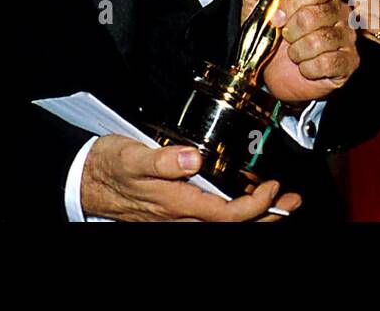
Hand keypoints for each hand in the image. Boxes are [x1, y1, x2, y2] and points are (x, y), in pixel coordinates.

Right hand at [80, 135, 302, 220]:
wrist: (86, 179)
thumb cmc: (110, 167)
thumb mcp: (132, 156)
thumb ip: (162, 158)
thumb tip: (192, 158)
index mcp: (178, 203)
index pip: (229, 215)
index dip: (256, 206)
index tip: (273, 187)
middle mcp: (183, 215)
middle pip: (235, 225)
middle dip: (269, 215)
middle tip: (293, 200)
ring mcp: (180, 216)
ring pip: (227, 222)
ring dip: (257, 213)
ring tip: (281, 200)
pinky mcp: (177, 209)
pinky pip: (215, 216)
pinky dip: (237, 208)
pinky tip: (244, 195)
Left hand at [240, 0, 357, 103]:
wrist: (274, 73)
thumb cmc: (270, 34)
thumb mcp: (256, 4)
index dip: (293, 2)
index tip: (279, 13)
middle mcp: (340, 10)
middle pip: (314, 15)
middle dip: (290, 30)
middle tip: (286, 35)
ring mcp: (347, 36)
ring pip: (319, 40)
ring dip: (297, 50)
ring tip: (295, 50)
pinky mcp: (349, 62)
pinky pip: (327, 63)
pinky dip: (308, 67)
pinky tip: (305, 65)